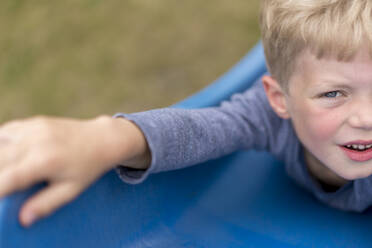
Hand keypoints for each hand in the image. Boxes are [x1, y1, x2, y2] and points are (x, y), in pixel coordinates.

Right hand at [0, 115, 119, 226]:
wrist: (103, 139)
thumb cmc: (88, 168)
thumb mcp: (71, 190)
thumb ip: (47, 203)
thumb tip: (24, 219)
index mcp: (45, 162)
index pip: (8, 178)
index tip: (0, 195)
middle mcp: (36, 142)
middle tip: (6, 182)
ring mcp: (34, 128)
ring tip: (6, 169)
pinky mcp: (35, 121)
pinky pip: (7, 130)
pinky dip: (1, 142)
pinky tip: (6, 154)